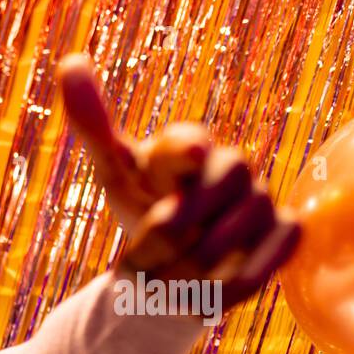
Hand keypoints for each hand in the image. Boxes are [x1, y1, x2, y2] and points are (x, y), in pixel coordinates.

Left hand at [58, 53, 300, 317]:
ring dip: (182, 269)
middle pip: (210, 191)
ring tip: (164, 275)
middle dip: (170, 228)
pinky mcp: (283, 235)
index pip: (187, 145)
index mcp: (190, 149)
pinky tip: (202, 290)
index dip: (182, 152)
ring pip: (226, 238)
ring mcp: (261, 200)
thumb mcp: (114, 172)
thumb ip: (95, 125)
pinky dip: (224, 285)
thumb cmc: (141, 211)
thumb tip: (69, 63)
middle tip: (144, 249)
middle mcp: (231, 168)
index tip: (183, 159)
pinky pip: (261, 261)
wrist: (166, 268)